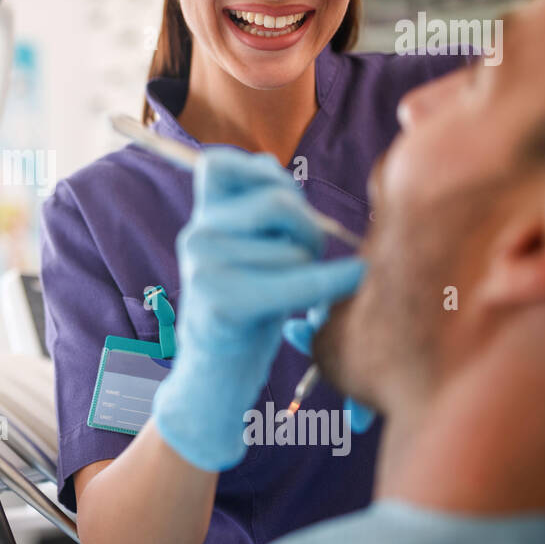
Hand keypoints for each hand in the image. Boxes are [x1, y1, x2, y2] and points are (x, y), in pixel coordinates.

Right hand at [151, 148, 365, 471]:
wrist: (214, 379)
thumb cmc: (246, 312)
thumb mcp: (246, 253)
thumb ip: (258, 213)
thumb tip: (284, 182)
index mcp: (201, 218)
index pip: (219, 163)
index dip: (264, 173)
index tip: (287, 201)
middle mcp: (194, 236)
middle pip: (276, 203)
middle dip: (309, 227)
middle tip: (312, 255)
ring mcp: (202, 269)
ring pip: (292, 247)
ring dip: (313, 269)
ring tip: (297, 293)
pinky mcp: (219, 302)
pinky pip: (294, 280)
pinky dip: (329, 283)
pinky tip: (349, 282)